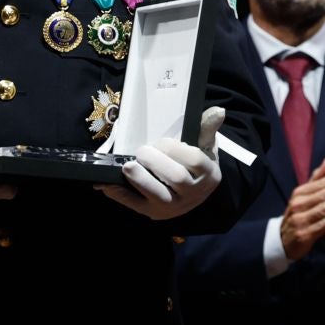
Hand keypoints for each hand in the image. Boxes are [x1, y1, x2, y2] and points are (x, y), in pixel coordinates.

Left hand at [98, 108, 225, 220]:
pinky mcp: (154, 213)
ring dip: (140, 180)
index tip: (162, 142)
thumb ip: (206, 128)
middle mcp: (193, 193)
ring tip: (127, 166)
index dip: (175, 149)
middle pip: (176, 178)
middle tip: (142, 151)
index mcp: (208, 174)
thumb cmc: (197, 165)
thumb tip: (218, 111)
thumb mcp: (205, 146)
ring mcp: (173, 206)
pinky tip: (106, 183)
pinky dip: (120, 195)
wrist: (194, 194)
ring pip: (158, 196)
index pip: (195, 160)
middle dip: (156, 162)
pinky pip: (136, 206)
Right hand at [276, 153, 324, 258]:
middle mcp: (298, 204)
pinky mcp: (303, 234)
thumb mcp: (305, 195)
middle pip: (324, 194)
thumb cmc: (299, 215)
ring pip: (324, 209)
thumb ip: (318, 178)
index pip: (322, 183)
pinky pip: (321, 226)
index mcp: (299, 193)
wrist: (284, 241)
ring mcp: (299, 219)